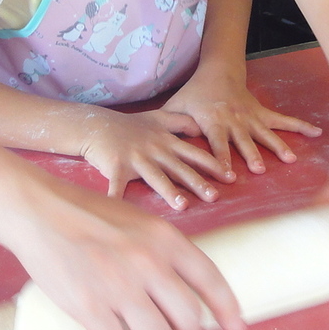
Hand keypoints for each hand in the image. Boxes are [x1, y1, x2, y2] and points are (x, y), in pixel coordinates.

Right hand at [1, 174, 245, 329]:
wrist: (39, 211)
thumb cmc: (88, 215)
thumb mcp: (138, 221)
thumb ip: (162, 252)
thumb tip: (182, 289)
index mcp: (165, 239)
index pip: (211, 280)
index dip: (227, 309)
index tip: (237, 329)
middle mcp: (149, 264)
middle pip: (188, 321)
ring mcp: (120, 288)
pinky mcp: (91, 307)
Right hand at [79, 108, 235, 209]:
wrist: (97, 125)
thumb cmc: (129, 125)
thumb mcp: (157, 118)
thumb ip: (180, 122)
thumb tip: (200, 126)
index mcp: (166, 142)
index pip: (194, 154)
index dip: (213, 165)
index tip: (230, 177)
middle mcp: (155, 150)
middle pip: (180, 168)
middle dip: (198, 182)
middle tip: (215, 196)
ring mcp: (136, 159)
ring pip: (156, 177)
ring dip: (169, 192)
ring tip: (183, 205)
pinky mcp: (117, 167)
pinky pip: (117, 186)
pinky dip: (117, 199)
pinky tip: (120, 212)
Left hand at [162, 66, 322, 174]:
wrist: (217, 71)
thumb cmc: (193, 94)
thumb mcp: (176, 107)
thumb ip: (168, 126)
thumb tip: (151, 144)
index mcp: (212, 121)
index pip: (216, 143)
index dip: (221, 159)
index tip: (226, 175)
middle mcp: (234, 120)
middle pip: (243, 141)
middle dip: (250, 155)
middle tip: (258, 170)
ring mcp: (251, 117)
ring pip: (265, 133)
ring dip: (277, 146)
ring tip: (289, 160)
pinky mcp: (262, 114)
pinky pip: (283, 121)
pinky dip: (300, 127)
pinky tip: (317, 133)